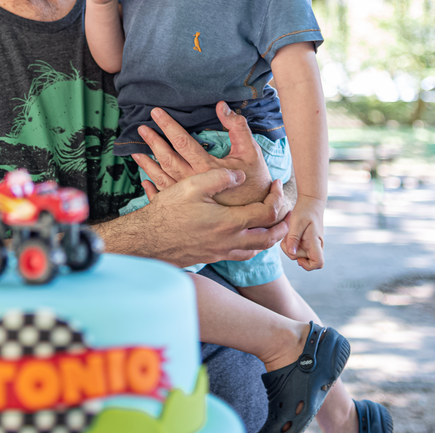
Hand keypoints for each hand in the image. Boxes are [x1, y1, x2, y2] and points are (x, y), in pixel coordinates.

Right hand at [133, 167, 289, 265]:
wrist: (148, 240)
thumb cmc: (168, 212)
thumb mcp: (193, 186)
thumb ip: (221, 178)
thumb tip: (240, 176)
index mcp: (229, 222)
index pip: (266, 213)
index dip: (277, 198)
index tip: (276, 184)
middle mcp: (230, 241)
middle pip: (269, 238)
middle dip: (283, 225)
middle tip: (287, 212)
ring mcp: (221, 252)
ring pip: (256, 250)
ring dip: (269, 237)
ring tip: (272, 224)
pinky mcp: (212, 258)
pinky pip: (241, 255)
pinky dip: (252, 246)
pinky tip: (247, 237)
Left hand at [135, 101, 272, 206]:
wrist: (258, 212)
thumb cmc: (255, 180)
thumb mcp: (250, 151)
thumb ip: (237, 127)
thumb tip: (222, 106)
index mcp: (207, 168)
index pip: (182, 142)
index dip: (168, 125)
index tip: (156, 112)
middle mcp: (194, 183)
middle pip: (167, 158)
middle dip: (153, 142)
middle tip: (140, 129)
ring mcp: (189, 197)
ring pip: (162, 178)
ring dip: (147, 164)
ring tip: (135, 152)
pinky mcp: (189, 206)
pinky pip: (165, 197)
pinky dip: (152, 189)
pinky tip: (144, 182)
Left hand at [281, 197, 325, 269]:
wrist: (311, 201)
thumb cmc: (304, 210)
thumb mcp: (296, 222)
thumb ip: (293, 238)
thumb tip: (292, 253)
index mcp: (315, 242)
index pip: (318, 263)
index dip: (308, 266)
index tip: (298, 258)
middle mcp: (316, 246)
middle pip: (304, 260)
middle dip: (292, 252)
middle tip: (288, 237)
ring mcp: (312, 245)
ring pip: (299, 255)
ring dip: (291, 247)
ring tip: (290, 233)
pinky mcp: (308, 242)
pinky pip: (298, 249)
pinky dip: (292, 244)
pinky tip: (291, 234)